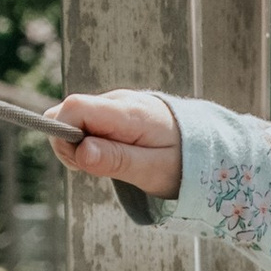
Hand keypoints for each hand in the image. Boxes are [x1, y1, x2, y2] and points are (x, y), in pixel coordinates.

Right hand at [48, 90, 182, 199]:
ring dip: (78, 143)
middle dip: (69, 143)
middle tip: (96, 167)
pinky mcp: (115, 109)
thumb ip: (116, 160)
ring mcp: (116, 102)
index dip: (64, 134)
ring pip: (72, 117)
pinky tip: (108, 153)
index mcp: (128, 113)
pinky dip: (87, 140)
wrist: (206, 146)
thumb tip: (81, 152)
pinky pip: (85, 121)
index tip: (80, 162)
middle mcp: (119, 100)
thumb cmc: (181, 163)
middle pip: (66, 110)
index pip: (74, 107)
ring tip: (108, 162)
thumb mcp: (152, 170)